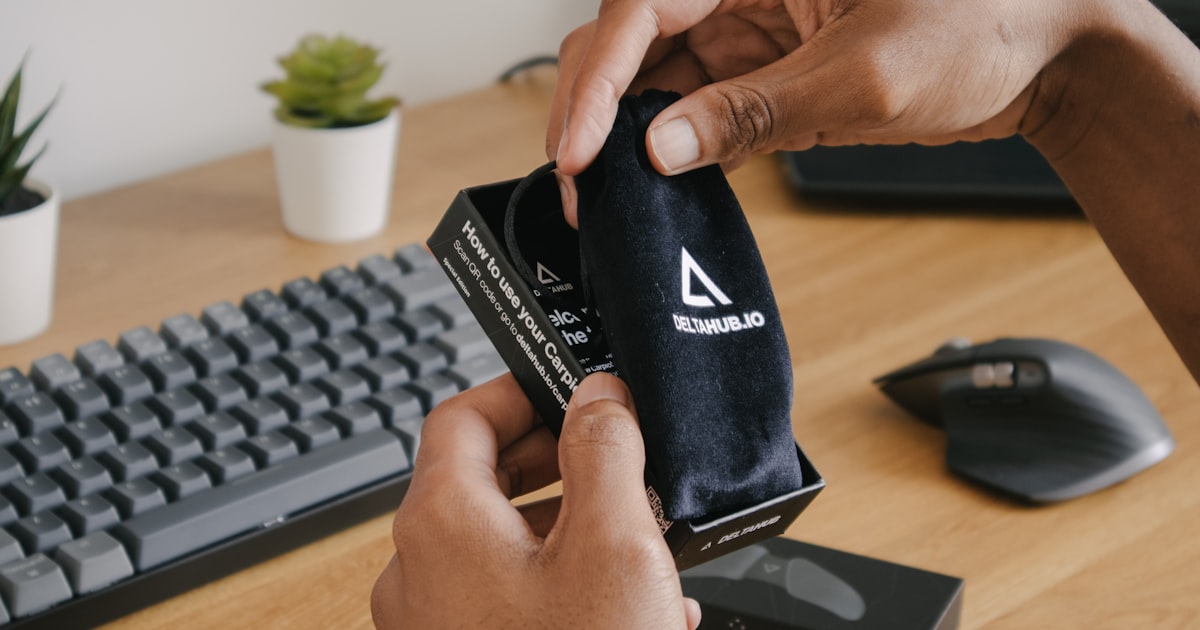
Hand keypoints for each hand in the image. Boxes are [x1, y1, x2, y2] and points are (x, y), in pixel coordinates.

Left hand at [371, 373, 701, 628]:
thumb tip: (597, 396)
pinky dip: (561, 581)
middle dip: (558, 463)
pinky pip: (505, 599)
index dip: (520, 391)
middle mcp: (418, 573)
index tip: (571, 389)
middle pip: (478, 480)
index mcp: (440, 524)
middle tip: (616, 460)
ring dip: (569, 526)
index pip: (461, 417)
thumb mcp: (612, 545)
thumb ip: (603, 451)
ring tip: (639, 539)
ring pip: (499, 544)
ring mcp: (432, 625)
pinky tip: (629, 606)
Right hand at [548, 0, 1097, 223]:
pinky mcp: (772, 64)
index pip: (643, 4)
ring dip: (626, 130)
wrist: (1052, 54)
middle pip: (632, 34)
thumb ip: (754, 114)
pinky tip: (662, 180)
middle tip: (578, 179)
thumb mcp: (863, 77)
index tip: (579, 149)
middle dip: (593, 103)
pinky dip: (676, 141)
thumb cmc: (989, 24)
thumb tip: (660, 147)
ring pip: (657, 70)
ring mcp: (757, 22)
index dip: (597, 80)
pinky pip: (701, 99)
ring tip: (607, 191)